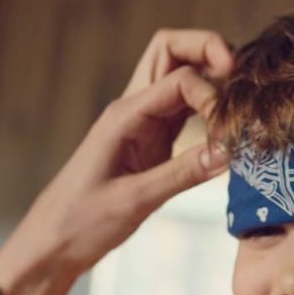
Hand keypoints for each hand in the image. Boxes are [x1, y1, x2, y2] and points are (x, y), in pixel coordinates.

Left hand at [0, 29, 232, 294]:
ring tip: (240, 102)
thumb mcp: (134, 201)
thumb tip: (229, 152)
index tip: (229, 130)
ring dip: (210, 78)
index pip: (179, 78)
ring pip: (179, 76)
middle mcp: (133, 110)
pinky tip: (225, 128)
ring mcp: (142, 123)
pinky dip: (207, 109)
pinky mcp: (150, 142)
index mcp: (124, 116)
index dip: (211, 95)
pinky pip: (182, 110)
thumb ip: (181, 174)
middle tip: (240, 77)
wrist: (53, 244)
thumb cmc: (81, 222)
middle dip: (208, 50)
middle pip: (172, 52)